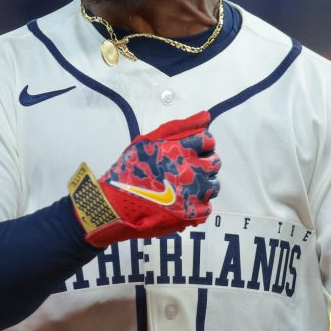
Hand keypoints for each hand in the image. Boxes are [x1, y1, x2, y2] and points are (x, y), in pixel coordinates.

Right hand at [68, 111, 220, 246]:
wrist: (116, 205)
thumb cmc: (128, 171)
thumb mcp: (147, 141)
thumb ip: (179, 127)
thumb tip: (205, 116)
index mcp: (180, 149)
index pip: (208, 141)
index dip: (201, 144)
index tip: (191, 150)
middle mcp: (190, 170)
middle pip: (214, 163)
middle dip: (203, 164)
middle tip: (186, 169)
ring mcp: (193, 193)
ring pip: (213, 186)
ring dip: (202, 185)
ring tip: (183, 187)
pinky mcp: (191, 214)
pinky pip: (206, 207)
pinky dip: (196, 206)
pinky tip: (181, 202)